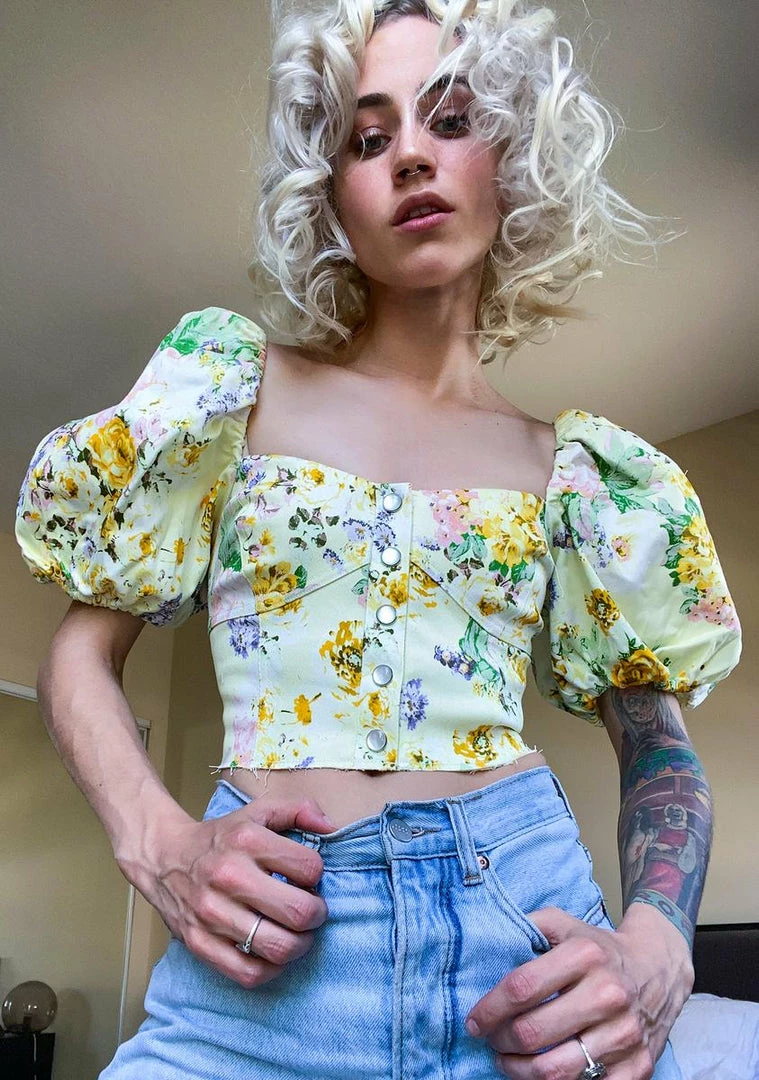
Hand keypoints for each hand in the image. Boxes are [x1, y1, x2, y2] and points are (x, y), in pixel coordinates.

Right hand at [126, 793, 334, 987]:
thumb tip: (330, 827)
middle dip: (317, 915)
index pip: (308, 868)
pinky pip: (249, 973)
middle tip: (312, 911)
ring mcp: (212, 913)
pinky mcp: (199, 943)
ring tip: (297, 933)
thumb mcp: (258, 812)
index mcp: (246, 840)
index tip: (308, 878)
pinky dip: (271, 969)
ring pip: (278, 948)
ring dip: (299, 945)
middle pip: (298, 912)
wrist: (163, 857)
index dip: (317, 875)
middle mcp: (229, 876)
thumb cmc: (221, 837)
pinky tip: (273, 953)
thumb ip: (299, 809)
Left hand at [465, 903, 693, 1078]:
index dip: (490, 1009)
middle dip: (500, 1041)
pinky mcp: (638, 1064)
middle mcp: (607, 994)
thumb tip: (490, 942)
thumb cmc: (598, 948)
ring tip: (508, 1062)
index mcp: (585, 955)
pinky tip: (542, 1074)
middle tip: (490, 1040)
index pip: (521, 988)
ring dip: (520, 1071)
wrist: (658, 967)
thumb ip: (529, 926)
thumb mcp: (565, 924)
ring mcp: (624, 1033)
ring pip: (556, 1070)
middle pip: (533, 1032)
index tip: (474, 1020)